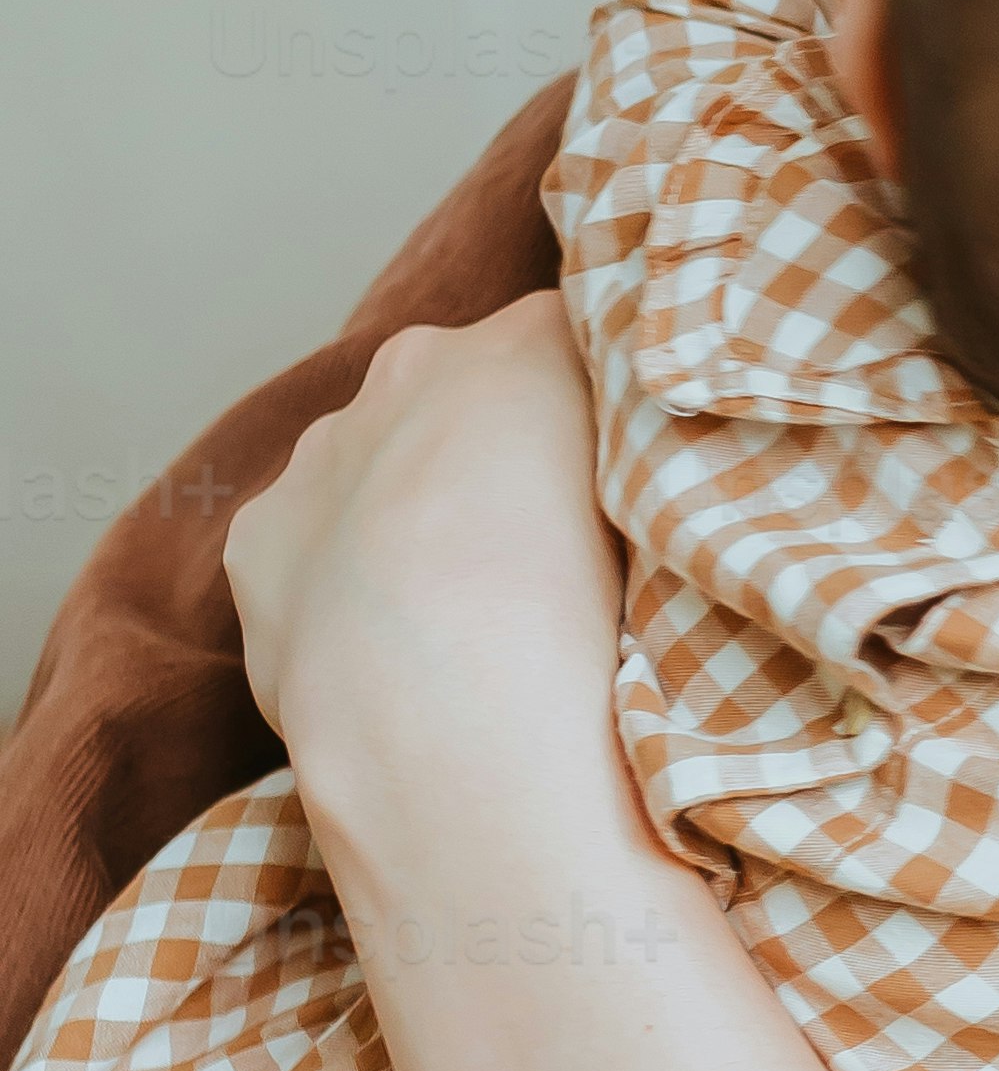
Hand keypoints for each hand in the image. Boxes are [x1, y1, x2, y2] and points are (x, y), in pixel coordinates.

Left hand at [222, 291, 626, 785]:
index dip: (586, 418)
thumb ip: (635, 459)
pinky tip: (381, 656)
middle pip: (456, 397)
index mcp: (528, 347)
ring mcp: (324, 450)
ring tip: (456, 623)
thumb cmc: (594, 622)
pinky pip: (304, 544)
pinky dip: (336, 585)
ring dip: (406, 524)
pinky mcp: (260, 536)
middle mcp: (414, 369)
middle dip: (484, 461)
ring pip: (369, 468)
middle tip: (535, 560)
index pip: (566, 343)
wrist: (456, 726)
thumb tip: (627, 474)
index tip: (607, 488)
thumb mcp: (667, 512)